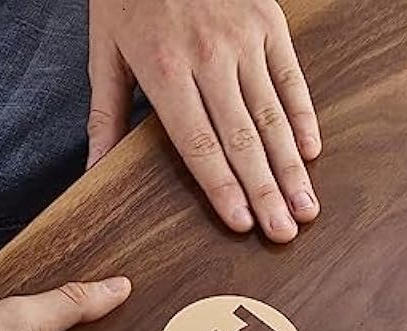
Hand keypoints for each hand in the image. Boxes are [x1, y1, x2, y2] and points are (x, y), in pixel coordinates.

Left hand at [86, 0, 320, 242]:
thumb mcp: (104, 49)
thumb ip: (105, 113)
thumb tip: (95, 169)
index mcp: (164, 70)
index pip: (198, 144)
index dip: (221, 187)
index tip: (241, 223)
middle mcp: (209, 58)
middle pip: (241, 139)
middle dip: (265, 192)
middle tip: (284, 232)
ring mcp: (244, 39)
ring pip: (272, 116)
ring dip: (291, 167)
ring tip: (305, 207)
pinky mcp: (269, 21)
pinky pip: (291, 78)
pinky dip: (303, 116)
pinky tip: (311, 153)